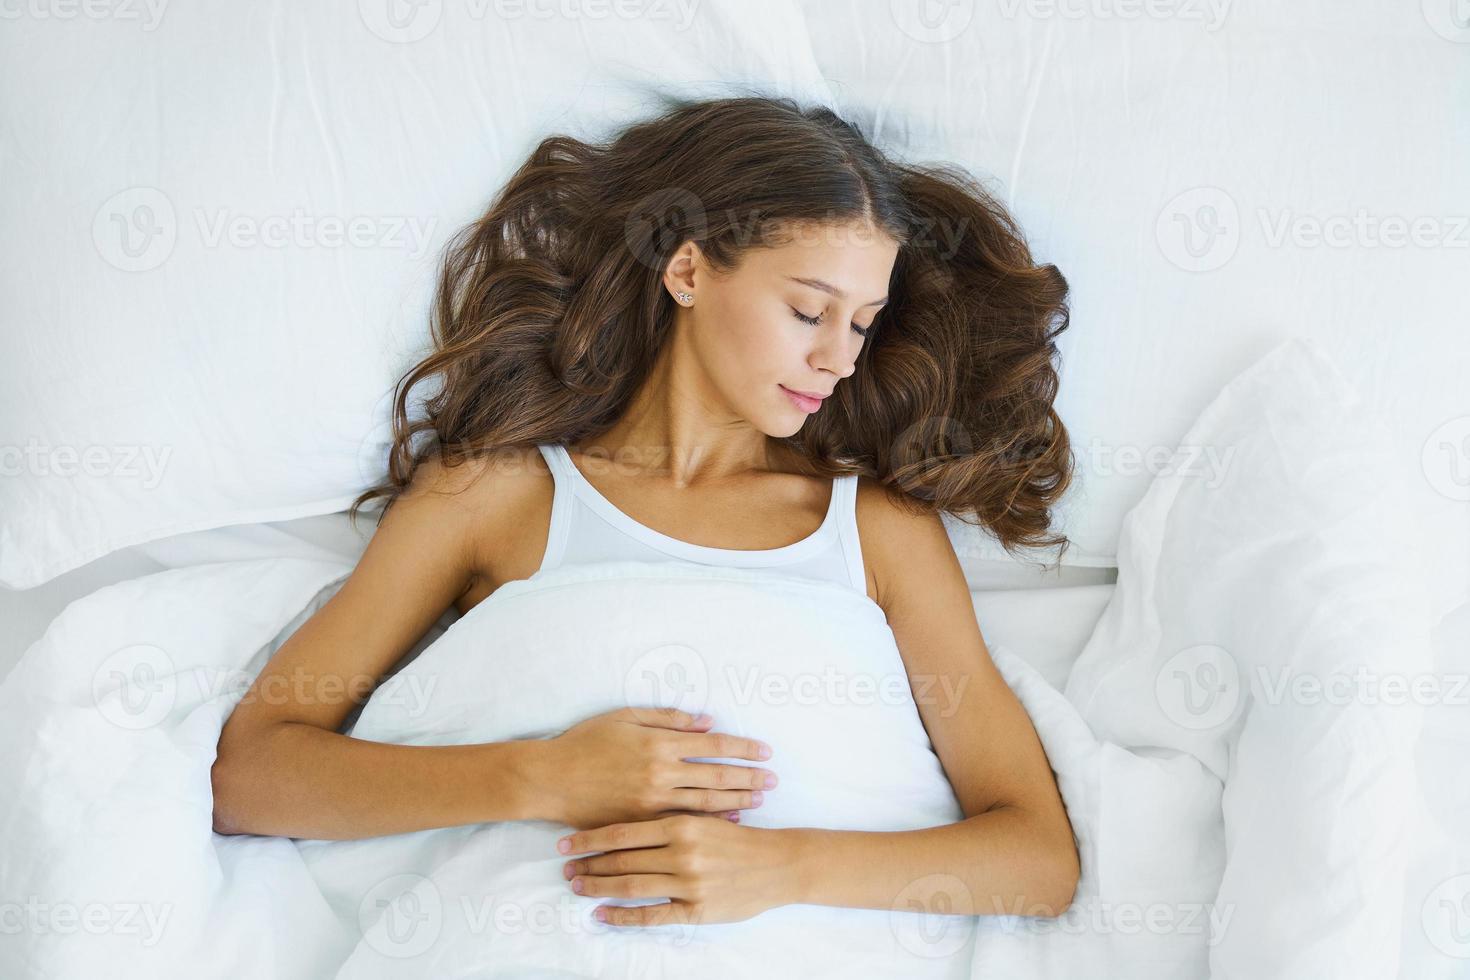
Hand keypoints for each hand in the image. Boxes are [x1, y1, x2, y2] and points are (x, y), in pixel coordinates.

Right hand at [535, 707, 777, 829]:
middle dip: (749, 777)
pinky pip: (684, 824)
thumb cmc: (585, 743)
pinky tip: (729, 821)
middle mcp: (661, 773)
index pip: (712, 745)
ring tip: (760, 798)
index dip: (742, 748)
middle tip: (774, 779)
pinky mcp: (642, 823)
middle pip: (716, 777)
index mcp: (658, 743)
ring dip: (737, 801)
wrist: (550, 780)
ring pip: (706, 803)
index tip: (764, 751)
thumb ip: (668, 719)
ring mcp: (652, 802)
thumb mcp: (625, 717)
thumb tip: (707, 722)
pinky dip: (710, 822)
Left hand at [556, 813, 798, 926]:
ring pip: (632, 886)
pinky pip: (652, 915)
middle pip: (622, 859)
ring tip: (577, 887)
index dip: (590, 839)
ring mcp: (688, 883)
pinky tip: (602, 915)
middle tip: (564, 866)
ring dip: (599, 887)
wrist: (778, 864)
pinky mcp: (696, 909)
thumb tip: (634, 803)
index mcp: (680, 823)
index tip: (566, 843)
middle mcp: (681, 852)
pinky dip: (623, 916)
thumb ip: (673, 808)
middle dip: (589, 864)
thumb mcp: (705, 813)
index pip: (623, 832)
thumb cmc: (739, 837)